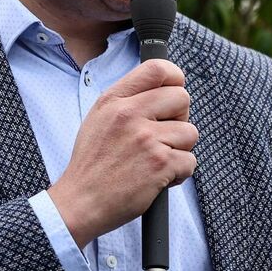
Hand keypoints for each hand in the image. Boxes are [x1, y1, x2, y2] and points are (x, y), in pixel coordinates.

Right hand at [48, 59, 197, 247]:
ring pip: (190, 132)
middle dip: (179, 119)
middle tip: (162, 136)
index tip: (173, 94)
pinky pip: (190, 162)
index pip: (157, 69)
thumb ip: (126, 100)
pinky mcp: (160, 164)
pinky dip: (179, 174)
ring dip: (179, 150)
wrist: (80, 201)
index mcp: (114, 100)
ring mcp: (146, 139)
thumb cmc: (92, 164)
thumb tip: (162, 89)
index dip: (174, 79)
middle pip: (182, 98)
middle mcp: (129, 114)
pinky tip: (157, 178)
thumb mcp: (98, 119)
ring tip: (155, 160)